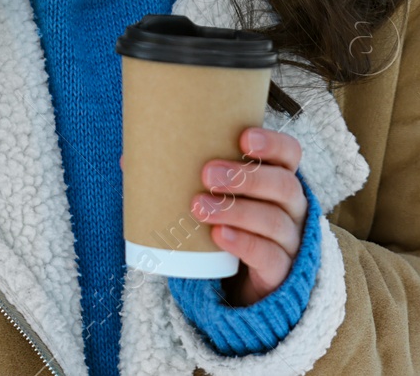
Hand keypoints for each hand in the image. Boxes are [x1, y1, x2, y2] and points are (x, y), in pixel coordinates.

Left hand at [124, 127, 306, 305]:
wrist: (240, 281)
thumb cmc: (227, 223)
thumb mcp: (214, 197)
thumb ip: (184, 175)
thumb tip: (128, 158)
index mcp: (278, 178)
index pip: (290, 153)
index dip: (272, 144)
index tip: (243, 139)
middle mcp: (290, 207)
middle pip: (283, 185)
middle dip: (246, 177)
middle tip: (206, 174)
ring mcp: (289, 240)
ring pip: (274, 221)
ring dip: (236, 210)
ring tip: (199, 207)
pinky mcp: (279, 271)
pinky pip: (269, 257)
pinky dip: (244, 244)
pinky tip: (220, 236)